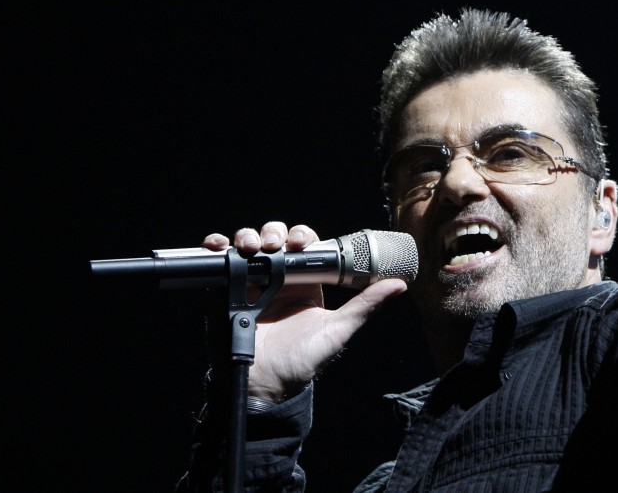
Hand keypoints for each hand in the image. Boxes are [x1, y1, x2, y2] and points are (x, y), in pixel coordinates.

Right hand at [202, 222, 407, 402]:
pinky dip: (217, 247)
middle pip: (275, 239)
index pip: (305, 246)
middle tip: (276, 245)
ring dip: (248, 236)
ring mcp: (251, 284)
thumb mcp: (338, 330)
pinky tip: (221, 245)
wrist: (265, 384)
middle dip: (274, 232)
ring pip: (248, 244)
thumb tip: (400, 284)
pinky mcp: (227, 291)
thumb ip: (366, 305)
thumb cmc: (302, 361)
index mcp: (306, 284)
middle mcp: (278, 279)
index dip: (303, 237)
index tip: (301, 244)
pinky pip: (219, 262)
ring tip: (250, 246)